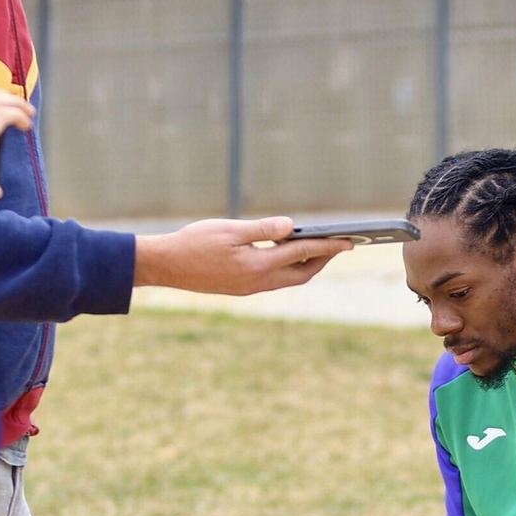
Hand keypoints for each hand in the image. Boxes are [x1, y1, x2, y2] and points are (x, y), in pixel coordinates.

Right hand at [132, 218, 352, 295]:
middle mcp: (258, 281)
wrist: (166, 266)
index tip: (349, 241)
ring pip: (289, 279)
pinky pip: (275, 280)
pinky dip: (288, 268)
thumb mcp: (230, 229)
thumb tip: (292, 226)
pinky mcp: (242, 289)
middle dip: (323, 259)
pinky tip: (288, 255)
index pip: (303, 253)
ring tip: (319, 249)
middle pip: (302, 273)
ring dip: (306, 265)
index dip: (328, 246)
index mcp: (258, 265)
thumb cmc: (194, 242)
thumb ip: (262, 228)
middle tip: (339, 245)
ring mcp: (250, 288)